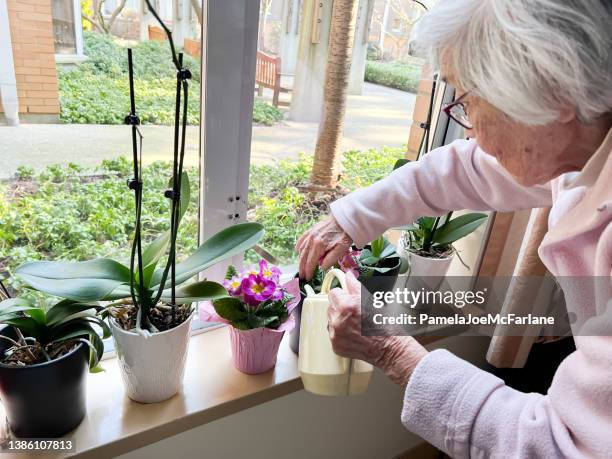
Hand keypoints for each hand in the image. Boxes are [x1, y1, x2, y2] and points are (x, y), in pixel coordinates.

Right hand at [296, 216, 352, 279]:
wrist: (345, 219)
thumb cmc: (344, 235)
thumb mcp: (341, 249)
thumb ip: (330, 259)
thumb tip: (321, 267)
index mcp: (318, 246)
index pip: (310, 262)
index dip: (308, 271)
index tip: (307, 278)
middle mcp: (311, 240)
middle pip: (304, 257)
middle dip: (302, 268)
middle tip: (302, 276)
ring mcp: (310, 234)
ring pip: (302, 249)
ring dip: (300, 259)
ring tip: (301, 267)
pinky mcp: (311, 230)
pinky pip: (302, 239)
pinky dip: (299, 246)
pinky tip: (297, 250)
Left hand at [327, 271, 427, 386]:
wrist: (388, 348)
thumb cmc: (383, 324)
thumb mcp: (370, 300)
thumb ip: (354, 286)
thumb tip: (347, 275)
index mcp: (345, 306)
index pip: (333, 293)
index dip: (342, 295)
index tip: (348, 298)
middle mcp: (337, 321)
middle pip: (331, 307)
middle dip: (340, 307)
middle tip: (354, 313)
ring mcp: (335, 335)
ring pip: (331, 321)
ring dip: (339, 320)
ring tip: (355, 324)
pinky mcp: (336, 346)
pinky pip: (333, 335)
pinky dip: (341, 334)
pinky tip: (353, 334)